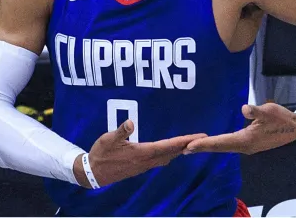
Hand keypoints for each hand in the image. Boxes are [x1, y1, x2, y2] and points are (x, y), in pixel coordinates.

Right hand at [72, 120, 206, 187]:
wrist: (93, 173)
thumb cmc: (101, 154)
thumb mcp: (108, 139)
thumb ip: (121, 131)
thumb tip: (131, 122)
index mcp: (141, 153)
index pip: (167, 146)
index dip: (183, 141)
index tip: (197, 138)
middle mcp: (146, 161)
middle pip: (171, 152)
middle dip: (186, 145)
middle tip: (201, 139)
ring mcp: (143, 166)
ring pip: (166, 157)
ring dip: (178, 151)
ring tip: (190, 144)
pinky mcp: (139, 167)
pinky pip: (159, 160)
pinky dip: (169, 155)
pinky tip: (171, 153)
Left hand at [184, 103, 295, 154]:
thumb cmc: (282, 119)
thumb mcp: (269, 111)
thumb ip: (256, 110)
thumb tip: (244, 108)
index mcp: (246, 140)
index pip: (220, 142)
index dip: (204, 144)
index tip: (189, 146)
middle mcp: (244, 146)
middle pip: (219, 147)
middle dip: (202, 148)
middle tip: (184, 149)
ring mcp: (247, 146)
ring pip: (224, 147)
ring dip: (209, 147)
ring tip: (193, 147)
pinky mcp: (250, 143)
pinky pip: (229, 144)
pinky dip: (218, 144)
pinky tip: (213, 142)